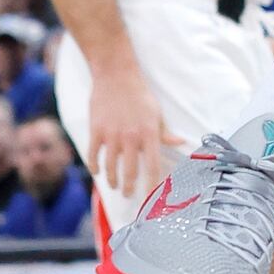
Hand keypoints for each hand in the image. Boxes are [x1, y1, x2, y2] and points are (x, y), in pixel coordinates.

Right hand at [89, 61, 180, 202]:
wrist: (116, 74)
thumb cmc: (139, 94)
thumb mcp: (156, 112)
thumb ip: (165, 133)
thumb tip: (180, 144)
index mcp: (149, 133)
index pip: (153, 167)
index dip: (152, 186)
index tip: (151, 199)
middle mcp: (131, 137)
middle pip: (130, 172)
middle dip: (130, 188)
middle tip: (129, 194)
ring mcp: (112, 135)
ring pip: (111, 168)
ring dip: (113, 180)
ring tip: (115, 185)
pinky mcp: (96, 131)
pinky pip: (94, 156)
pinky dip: (95, 167)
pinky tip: (98, 171)